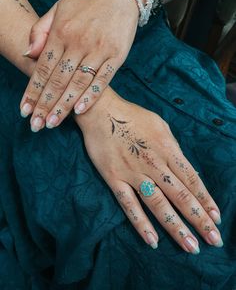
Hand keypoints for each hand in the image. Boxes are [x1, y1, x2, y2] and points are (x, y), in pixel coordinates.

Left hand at [20, 0, 138, 131]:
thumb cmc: (86, 4)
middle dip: (45, 105)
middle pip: (57, 80)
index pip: (42, 69)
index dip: (32, 91)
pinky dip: (90, 96)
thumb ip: (41, 31)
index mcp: (61, 34)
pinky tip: (79, 111)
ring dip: (63, 106)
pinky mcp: (116, 57)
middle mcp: (77, 44)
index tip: (25, 110)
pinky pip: (102, 80)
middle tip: (36, 125)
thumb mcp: (58, 10)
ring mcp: (98, 51)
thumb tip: (28, 53)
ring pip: (77, 83)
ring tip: (52, 123)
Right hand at [76, 88, 222, 252]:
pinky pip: (129, 205)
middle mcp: (154, 164)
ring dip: (176, 227)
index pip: (192, 180)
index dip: (206, 200)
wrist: (101, 112)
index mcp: (167, 149)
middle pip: (180, 196)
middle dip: (199, 219)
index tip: (217, 218)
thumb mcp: (160, 126)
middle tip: (213, 240)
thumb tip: (185, 170)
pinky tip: (152, 241)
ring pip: (158, 204)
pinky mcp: (115, 179)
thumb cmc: (133, 117)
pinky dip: (141, 224)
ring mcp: (133, 173)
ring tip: (191, 247)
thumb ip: (173, 148)